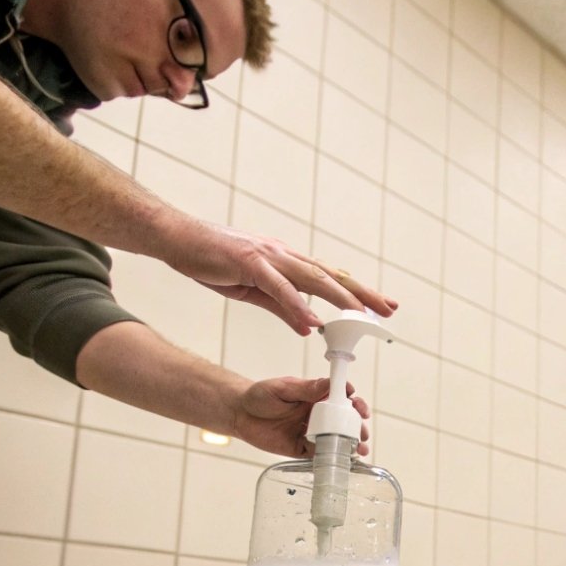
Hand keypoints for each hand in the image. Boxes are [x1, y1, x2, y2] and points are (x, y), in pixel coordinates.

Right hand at [165, 221, 398, 335]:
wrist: (177, 238)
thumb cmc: (213, 261)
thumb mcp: (253, 292)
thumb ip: (282, 309)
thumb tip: (310, 327)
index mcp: (285, 262)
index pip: (328, 278)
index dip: (356, 292)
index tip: (379, 307)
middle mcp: (283, 256)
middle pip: (330, 276)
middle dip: (362, 294)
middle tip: (389, 309)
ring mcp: (267, 256)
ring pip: (311, 278)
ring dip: (339, 296)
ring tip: (362, 313)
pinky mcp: (248, 262)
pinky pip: (278, 286)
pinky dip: (297, 302)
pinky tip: (313, 319)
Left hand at [231, 378, 371, 457]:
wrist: (239, 414)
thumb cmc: (259, 396)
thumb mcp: (283, 388)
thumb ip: (306, 388)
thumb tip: (329, 384)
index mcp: (316, 396)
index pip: (341, 398)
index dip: (354, 402)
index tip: (358, 405)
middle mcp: (317, 414)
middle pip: (343, 421)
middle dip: (357, 427)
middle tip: (363, 432)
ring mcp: (311, 432)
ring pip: (335, 439)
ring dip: (349, 444)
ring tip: (360, 449)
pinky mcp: (301, 448)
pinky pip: (319, 454)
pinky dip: (331, 457)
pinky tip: (341, 460)